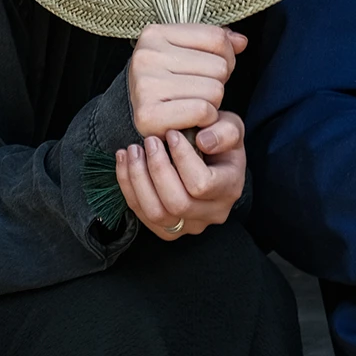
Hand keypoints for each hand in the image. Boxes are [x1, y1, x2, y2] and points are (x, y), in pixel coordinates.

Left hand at [115, 111, 246, 239]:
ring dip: (138, 179)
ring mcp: (189, 225)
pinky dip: (128, 186)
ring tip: (132, 150)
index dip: (183, 158)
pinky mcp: (166, 229)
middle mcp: (212, 213)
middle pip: (177, 203)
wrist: (211, 156)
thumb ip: (225, 131)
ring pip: (156, 213)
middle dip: (157, 169)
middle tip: (150, 140)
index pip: (202, 184)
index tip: (172, 133)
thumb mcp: (231, 126)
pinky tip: (124, 160)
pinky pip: (142, 213)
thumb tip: (204, 142)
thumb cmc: (219, 139)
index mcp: (230, 189)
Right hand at [127, 23, 246, 136]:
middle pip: (219, 66)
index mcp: (155, 33)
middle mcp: (146, 56)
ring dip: (213, 102)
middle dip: (218, 81)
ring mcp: (145, 85)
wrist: (134, 113)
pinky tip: (192, 117)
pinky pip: (202, 111)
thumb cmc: (166, 77)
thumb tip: (241, 42)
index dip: (227, 55)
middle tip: (200, 89)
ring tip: (194, 102)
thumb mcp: (187, 50)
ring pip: (214, 91)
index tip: (212, 66)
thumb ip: (216, 41)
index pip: (217, 37)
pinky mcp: (148, 115)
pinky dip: (205, 118)